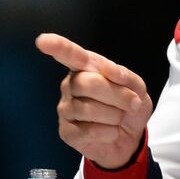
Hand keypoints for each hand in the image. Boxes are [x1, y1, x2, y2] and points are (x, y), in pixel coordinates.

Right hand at [36, 33, 152, 169]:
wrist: (131, 138)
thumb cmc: (129, 106)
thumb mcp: (136, 87)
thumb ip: (125, 75)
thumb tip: (109, 69)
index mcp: (85, 68)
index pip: (70, 54)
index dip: (57, 47)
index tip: (43, 41)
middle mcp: (71, 85)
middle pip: (87, 83)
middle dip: (117, 95)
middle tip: (133, 104)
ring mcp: (65, 109)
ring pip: (87, 109)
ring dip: (115, 116)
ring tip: (120, 119)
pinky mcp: (66, 132)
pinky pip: (88, 131)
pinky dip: (108, 132)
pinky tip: (111, 132)